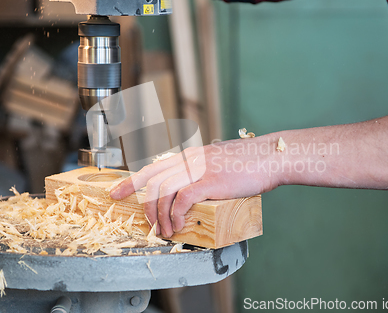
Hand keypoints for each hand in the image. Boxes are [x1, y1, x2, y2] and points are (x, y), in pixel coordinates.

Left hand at [110, 137, 280, 236]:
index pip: (153, 167)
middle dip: (143, 205)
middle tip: (147, 224)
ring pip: (165, 190)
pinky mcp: (212, 181)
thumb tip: (193, 190)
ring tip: (166, 231)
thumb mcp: (219, 162)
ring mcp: (201, 169)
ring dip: (160, 215)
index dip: (131, 181)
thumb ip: (203, 172)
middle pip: (153, 180)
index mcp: (191, 156)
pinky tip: (178, 224)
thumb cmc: (249, 163)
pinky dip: (176, 214)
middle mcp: (191, 160)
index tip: (116, 192)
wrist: (271, 157)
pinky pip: (184, 198)